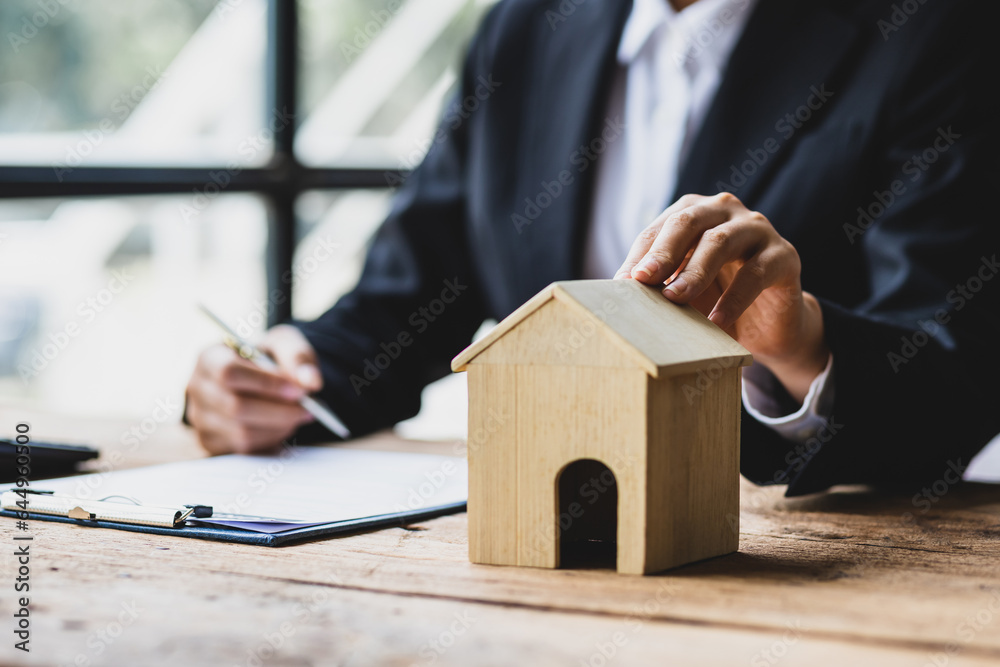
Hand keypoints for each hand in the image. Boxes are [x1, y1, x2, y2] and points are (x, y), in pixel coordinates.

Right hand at [185, 325, 322, 453]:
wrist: (257, 377)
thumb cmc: (267, 358)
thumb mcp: (284, 344)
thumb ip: (298, 357)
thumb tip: (311, 381)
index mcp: (209, 358)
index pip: (229, 372)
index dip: (266, 384)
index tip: (299, 390)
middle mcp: (197, 389)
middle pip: (236, 408)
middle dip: (279, 411)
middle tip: (308, 408)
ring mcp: (201, 419)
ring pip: (242, 433)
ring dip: (279, 427)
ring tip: (298, 415)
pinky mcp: (211, 442)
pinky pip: (244, 449)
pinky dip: (271, 440)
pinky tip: (284, 425)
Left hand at [614, 192, 828, 402]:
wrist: (768, 325)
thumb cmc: (715, 298)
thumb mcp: (681, 289)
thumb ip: (657, 282)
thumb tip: (619, 288)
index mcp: (693, 213)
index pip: (660, 228)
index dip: (641, 254)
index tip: (623, 282)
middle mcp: (725, 211)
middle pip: (688, 222)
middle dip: (663, 251)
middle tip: (644, 280)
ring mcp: (757, 229)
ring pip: (721, 241)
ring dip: (694, 272)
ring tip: (675, 299)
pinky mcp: (784, 255)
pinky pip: (757, 272)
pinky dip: (734, 297)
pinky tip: (717, 320)